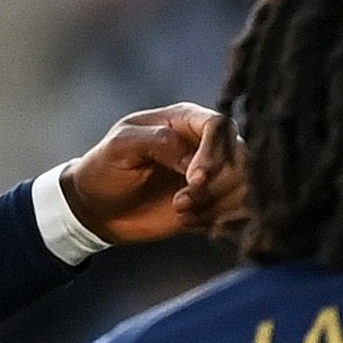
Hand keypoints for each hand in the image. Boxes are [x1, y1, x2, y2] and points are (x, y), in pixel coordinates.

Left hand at [52, 103, 234, 244]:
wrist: (98, 209)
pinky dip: (216, 220)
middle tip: (181, 201)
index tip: (194, 179)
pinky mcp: (214, 202)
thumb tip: (190, 157)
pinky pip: (237, 210)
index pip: (219, 125)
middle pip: (240, 156)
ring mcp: (213, 174)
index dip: (214, 152)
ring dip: (216, 204)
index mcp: (184, 120)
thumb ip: (157, 141)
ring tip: (180, 211)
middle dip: (217, 184)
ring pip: (243, 185)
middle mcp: (205, 144)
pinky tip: (187, 221)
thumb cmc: (105, 169)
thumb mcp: (120, 147)